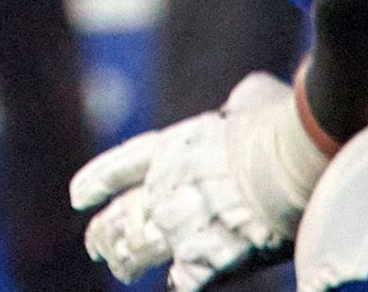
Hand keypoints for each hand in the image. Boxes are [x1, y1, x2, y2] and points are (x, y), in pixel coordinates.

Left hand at [71, 72, 330, 290]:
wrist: (290, 161)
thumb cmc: (278, 123)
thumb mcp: (253, 98)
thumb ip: (242, 101)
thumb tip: (249, 95)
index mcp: (173, 147)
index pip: (122, 166)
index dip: (98, 181)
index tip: (78, 197)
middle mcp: (165, 186)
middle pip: (122, 215)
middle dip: (105, 232)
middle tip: (96, 246)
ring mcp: (181, 223)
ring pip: (139, 248)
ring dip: (127, 260)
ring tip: (122, 268)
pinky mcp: (207, 257)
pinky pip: (183, 279)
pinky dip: (180, 282)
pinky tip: (176, 284)